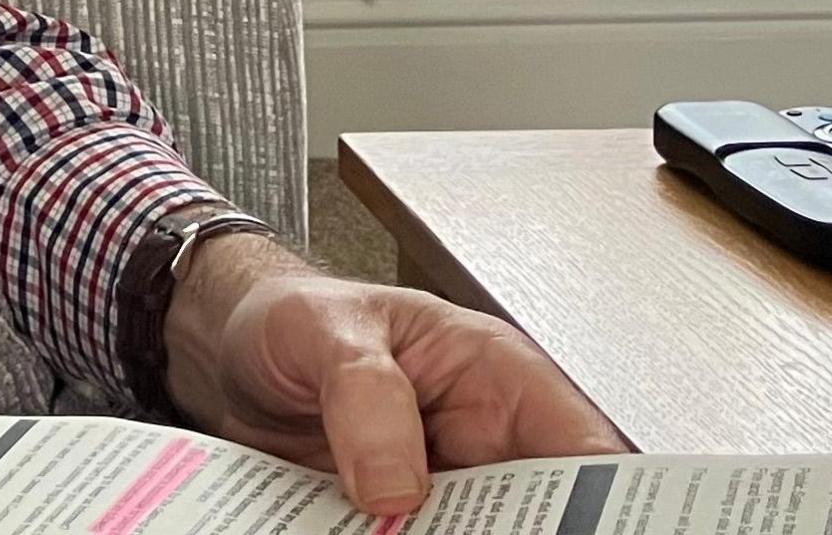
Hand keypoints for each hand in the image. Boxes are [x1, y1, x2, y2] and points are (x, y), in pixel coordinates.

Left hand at [163, 232, 625, 512]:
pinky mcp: (394, 525)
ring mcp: (440, 492)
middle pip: (540, 513)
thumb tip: (396, 484)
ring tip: (393, 529)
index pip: (585, 446)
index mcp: (497, 376)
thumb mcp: (320, 330)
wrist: (227, 354)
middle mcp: (481, 443)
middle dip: (520, 534)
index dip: (604, 499)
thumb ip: (364, 392)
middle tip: (455, 531)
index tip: (582, 525)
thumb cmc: (292, 317)